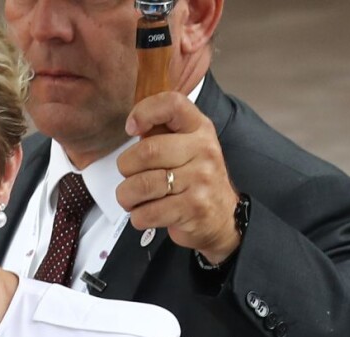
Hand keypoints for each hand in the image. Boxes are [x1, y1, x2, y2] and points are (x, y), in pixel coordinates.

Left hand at [116, 92, 240, 263]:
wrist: (223, 218)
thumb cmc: (197, 182)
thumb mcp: (187, 148)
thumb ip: (162, 133)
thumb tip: (134, 125)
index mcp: (200, 129)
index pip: (172, 104)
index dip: (144, 111)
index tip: (131, 128)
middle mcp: (204, 151)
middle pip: (147, 151)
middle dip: (125, 168)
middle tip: (128, 177)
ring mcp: (201, 180)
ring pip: (142, 185)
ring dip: (127, 196)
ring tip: (132, 199)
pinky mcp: (193, 208)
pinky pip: (149, 212)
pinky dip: (138, 217)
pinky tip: (146, 214)